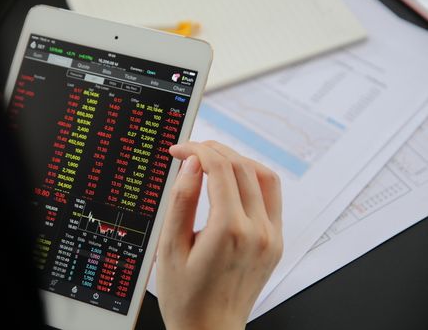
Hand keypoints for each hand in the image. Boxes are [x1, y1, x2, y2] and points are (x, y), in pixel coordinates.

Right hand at [157, 141, 282, 329]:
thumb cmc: (186, 297)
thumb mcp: (170, 248)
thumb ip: (182, 201)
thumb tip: (191, 165)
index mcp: (229, 231)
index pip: (219, 169)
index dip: (197, 151)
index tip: (179, 150)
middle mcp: (258, 231)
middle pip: (241, 166)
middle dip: (214, 150)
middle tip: (192, 150)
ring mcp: (272, 236)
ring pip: (263, 175)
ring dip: (238, 159)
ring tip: (213, 159)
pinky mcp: (277, 242)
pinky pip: (272, 196)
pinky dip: (253, 178)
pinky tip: (234, 180)